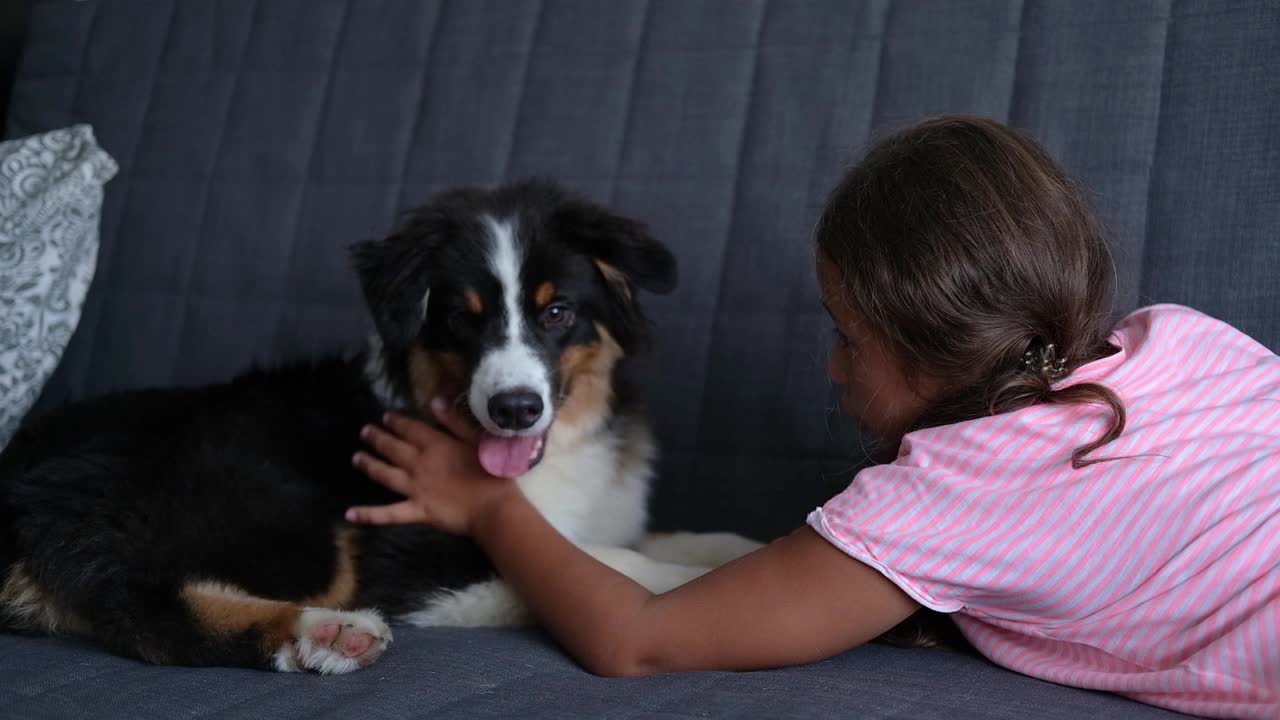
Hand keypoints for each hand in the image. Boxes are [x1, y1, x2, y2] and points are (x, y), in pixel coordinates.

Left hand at [346, 398, 518, 534]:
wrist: (493, 508)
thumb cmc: (493, 474)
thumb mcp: (478, 439)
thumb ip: (455, 420)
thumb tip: (434, 401)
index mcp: (436, 445)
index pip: (410, 429)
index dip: (396, 422)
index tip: (385, 417)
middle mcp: (420, 464)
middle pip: (393, 448)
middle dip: (377, 439)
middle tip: (364, 432)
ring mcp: (415, 488)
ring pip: (385, 474)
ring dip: (369, 465)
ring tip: (356, 458)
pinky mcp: (417, 511)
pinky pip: (389, 513)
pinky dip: (369, 515)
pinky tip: (350, 513)